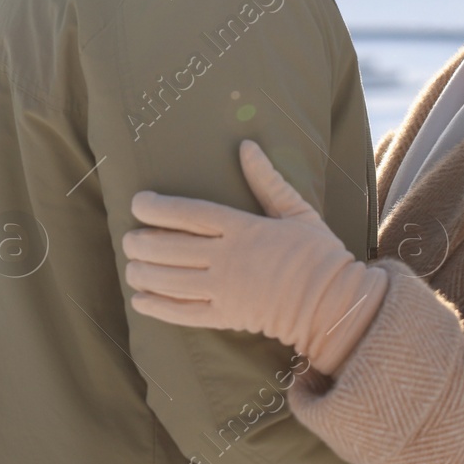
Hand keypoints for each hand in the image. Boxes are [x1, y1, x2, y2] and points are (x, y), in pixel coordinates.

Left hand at [124, 140, 388, 376]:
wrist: (334, 304)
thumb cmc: (318, 254)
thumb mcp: (296, 211)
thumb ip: (267, 180)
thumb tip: (246, 146)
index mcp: (244, 228)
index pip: (189, 214)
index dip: (158, 208)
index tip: (138, 203)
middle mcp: (229, 258)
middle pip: (171, 248)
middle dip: (142, 243)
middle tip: (129, 239)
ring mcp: (226, 290)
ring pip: (170, 281)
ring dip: (143, 273)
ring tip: (130, 266)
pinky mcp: (227, 317)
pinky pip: (183, 313)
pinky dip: (157, 307)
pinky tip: (140, 299)